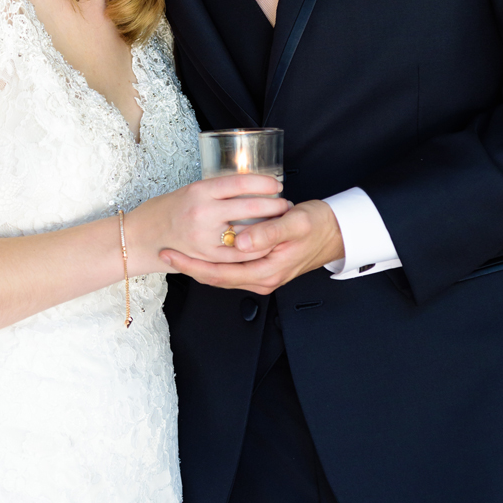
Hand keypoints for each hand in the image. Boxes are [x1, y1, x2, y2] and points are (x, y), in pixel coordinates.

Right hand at [136, 174, 290, 269]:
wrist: (141, 236)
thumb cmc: (170, 210)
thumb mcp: (193, 190)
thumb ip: (221, 191)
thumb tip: (255, 185)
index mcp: (200, 190)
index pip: (240, 182)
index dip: (263, 183)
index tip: (277, 184)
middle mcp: (202, 213)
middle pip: (249, 208)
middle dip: (273, 206)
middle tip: (285, 204)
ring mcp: (204, 237)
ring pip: (248, 234)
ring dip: (269, 229)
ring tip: (281, 222)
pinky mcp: (205, 257)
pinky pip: (238, 256)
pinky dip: (256, 249)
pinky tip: (267, 244)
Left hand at [162, 198, 344, 294]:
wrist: (338, 232)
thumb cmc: (319, 224)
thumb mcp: (296, 222)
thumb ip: (268, 232)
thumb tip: (240, 241)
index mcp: (267, 272)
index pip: (219, 273)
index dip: (192, 264)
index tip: (170, 251)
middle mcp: (262, 279)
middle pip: (216, 278)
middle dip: (188, 266)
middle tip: (164, 252)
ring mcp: (262, 276)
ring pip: (222, 275)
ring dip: (198, 264)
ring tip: (175, 251)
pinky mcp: (262, 268)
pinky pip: (231, 268)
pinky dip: (213, 261)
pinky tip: (201, 250)